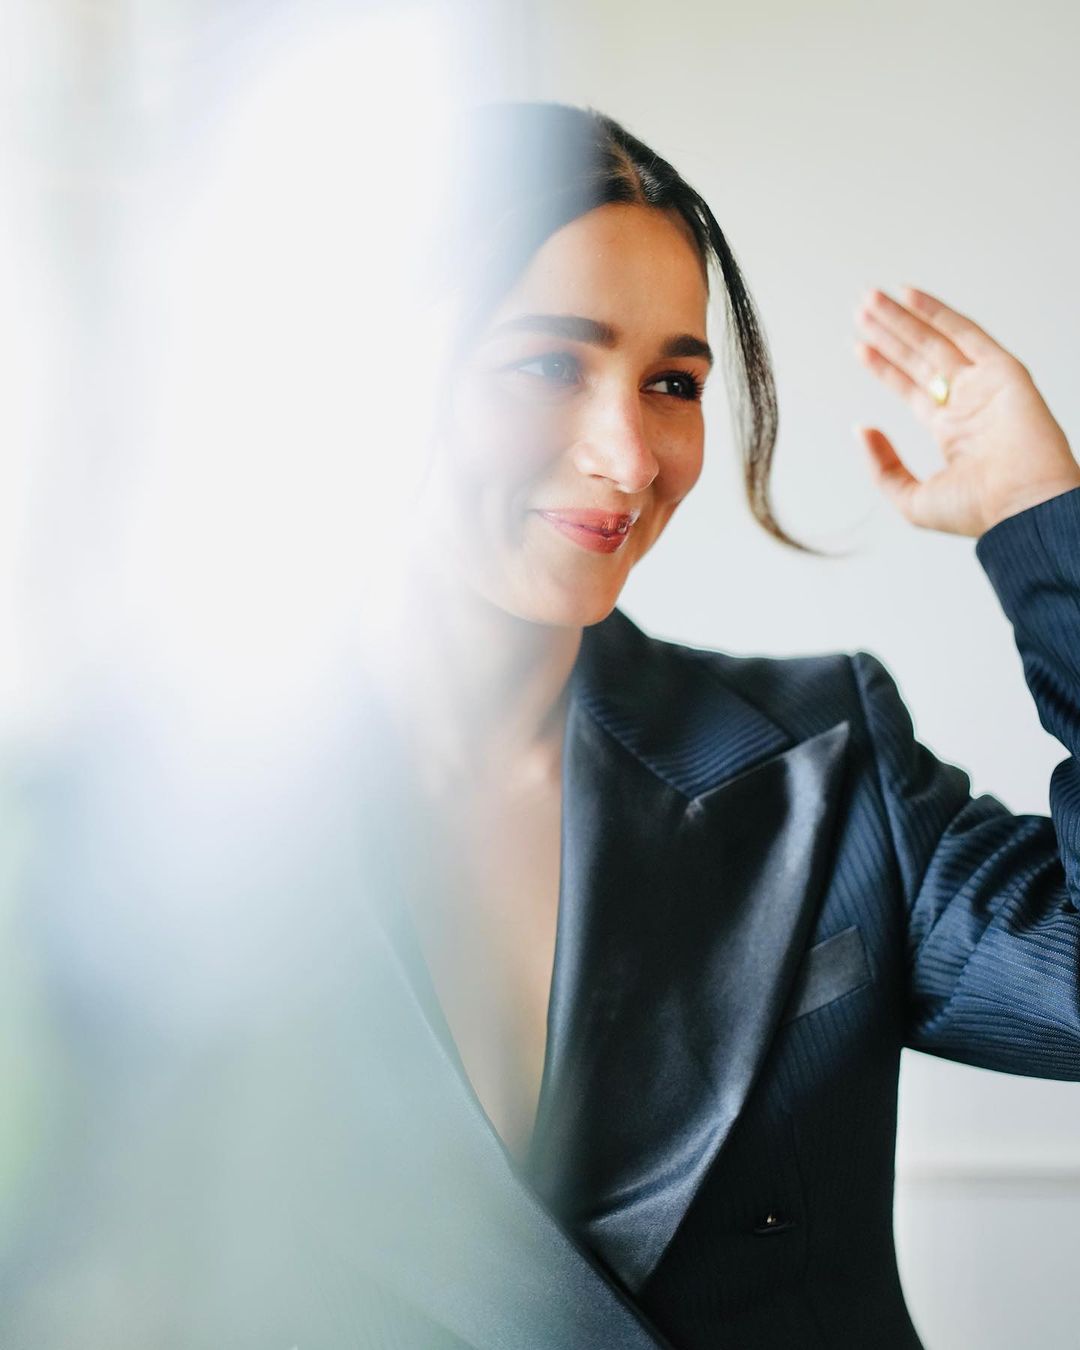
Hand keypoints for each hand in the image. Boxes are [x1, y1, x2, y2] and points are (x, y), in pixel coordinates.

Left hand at [852, 286, 1079, 536]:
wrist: (1023, 506)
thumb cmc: (978, 512)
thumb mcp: (911, 498)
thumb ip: (882, 465)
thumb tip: (861, 429)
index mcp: (951, 431)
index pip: (911, 387)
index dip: (884, 365)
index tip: (859, 344)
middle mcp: (968, 403)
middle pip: (919, 357)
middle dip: (889, 332)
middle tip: (861, 308)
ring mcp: (985, 385)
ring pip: (935, 340)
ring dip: (903, 318)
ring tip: (870, 299)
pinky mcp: (1003, 371)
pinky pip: (966, 333)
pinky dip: (938, 312)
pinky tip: (909, 295)